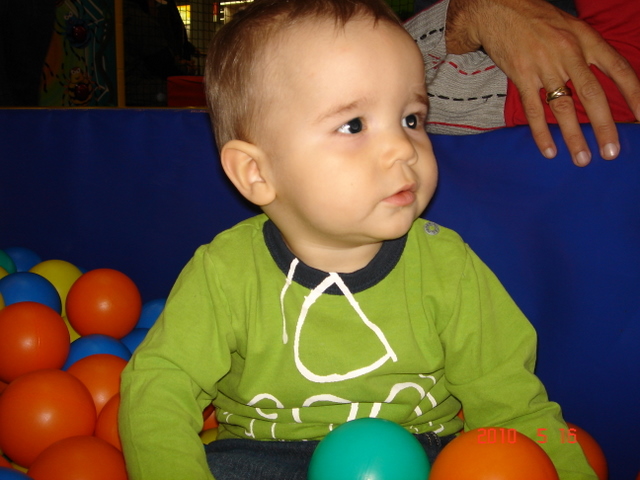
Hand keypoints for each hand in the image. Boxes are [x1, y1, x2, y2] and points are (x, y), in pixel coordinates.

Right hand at [446, 0, 639, 165]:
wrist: (498, 10)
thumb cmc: (537, 20)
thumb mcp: (571, 27)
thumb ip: (586, 53)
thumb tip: (599, 86)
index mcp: (587, 39)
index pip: (618, 70)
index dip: (634, 94)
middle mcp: (568, 53)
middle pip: (591, 94)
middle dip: (604, 126)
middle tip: (611, 152)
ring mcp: (543, 66)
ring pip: (562, 107)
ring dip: (574, 136)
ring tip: (583, 159)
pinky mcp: (521, 76)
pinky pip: (533, 109)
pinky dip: (542, 132)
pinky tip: (550, 150)